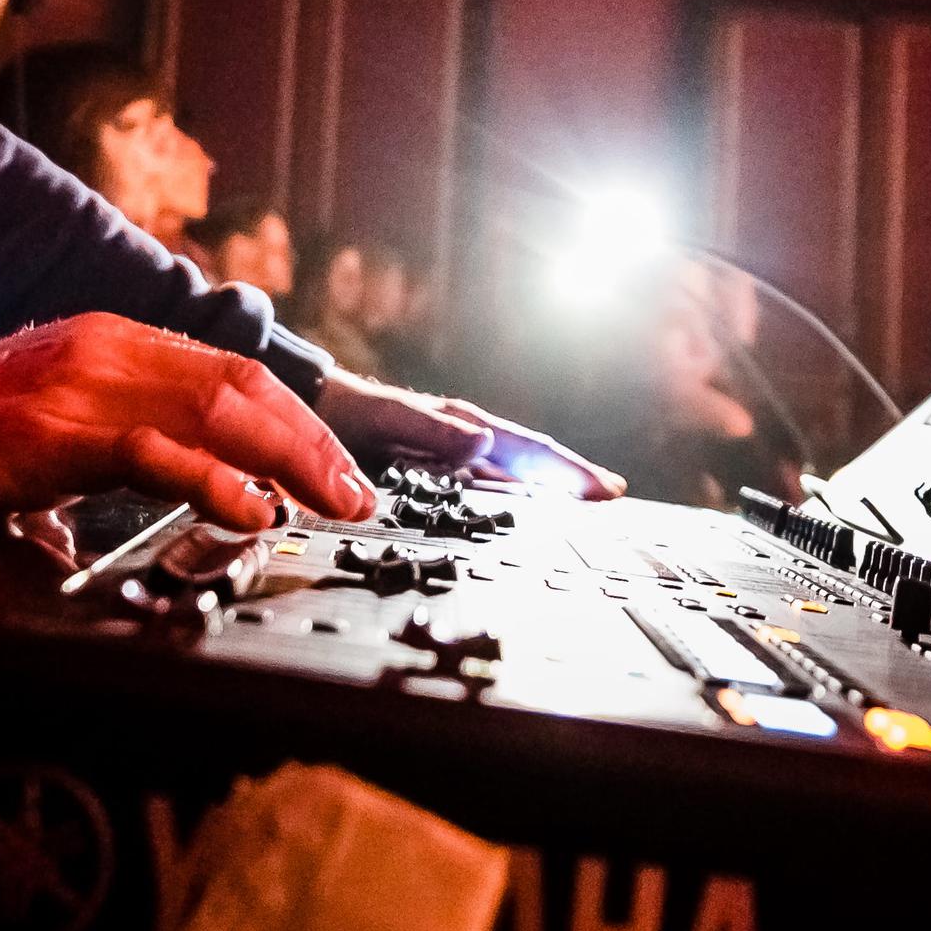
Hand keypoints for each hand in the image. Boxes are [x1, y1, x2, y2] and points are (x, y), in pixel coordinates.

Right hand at [0, 313, 375, 533]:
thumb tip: (158, 500)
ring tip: (328, 502)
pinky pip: (152, 450)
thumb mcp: (49, 435)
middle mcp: (105, 350)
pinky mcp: (51, 430)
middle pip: (240, 384)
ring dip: (286, 459)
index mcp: (109, 344)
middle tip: (354, 493)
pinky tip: (248, 510)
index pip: (229, 370)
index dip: (294, 417)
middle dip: (311, 441)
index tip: (335, 466)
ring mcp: (79, 385)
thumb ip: (107, 455)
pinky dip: (212, 480)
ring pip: (214, 407)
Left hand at [316, 372, 625, 499]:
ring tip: (585, 514)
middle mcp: (469, 444)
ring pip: (515, 482)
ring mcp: (456, 460)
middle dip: (573, 483)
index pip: (530, 452)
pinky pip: (488, 492)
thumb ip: (436, 430)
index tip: (606, 489)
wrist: (318, 410)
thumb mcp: (392, 419)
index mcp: (467, 427)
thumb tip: (485, 442)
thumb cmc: (354, 411)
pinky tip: (525, 520)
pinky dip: (516, 504)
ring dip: (550, 497)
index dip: (570, 471)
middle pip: (533, 468)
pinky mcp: (439, 476)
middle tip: (612, 503)